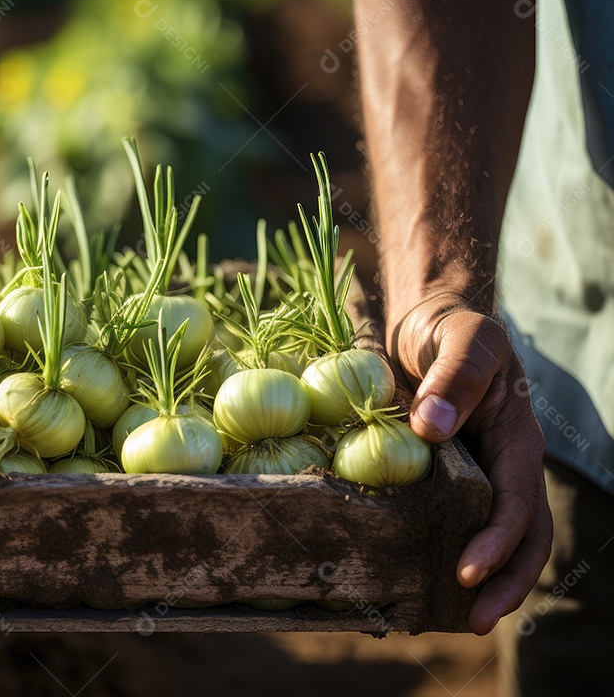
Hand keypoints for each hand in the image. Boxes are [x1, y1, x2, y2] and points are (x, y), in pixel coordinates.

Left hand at [387, 293, 552, 634]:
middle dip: (506, 582)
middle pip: (523, 536)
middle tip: (473, 619)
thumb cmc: (451, 330)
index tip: (469, 569)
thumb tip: (433, 426)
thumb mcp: (463, 338)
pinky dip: (449, 553)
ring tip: (458, 618)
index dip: (499, 540)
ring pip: (497, 539)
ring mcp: (478, 476)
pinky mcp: (447, 480)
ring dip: (487, 582)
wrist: (429, 325)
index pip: (517, 501)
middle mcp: (504, 466)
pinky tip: (423, 581)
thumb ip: (455, 374)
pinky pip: (455, 523)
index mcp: (516, 439)